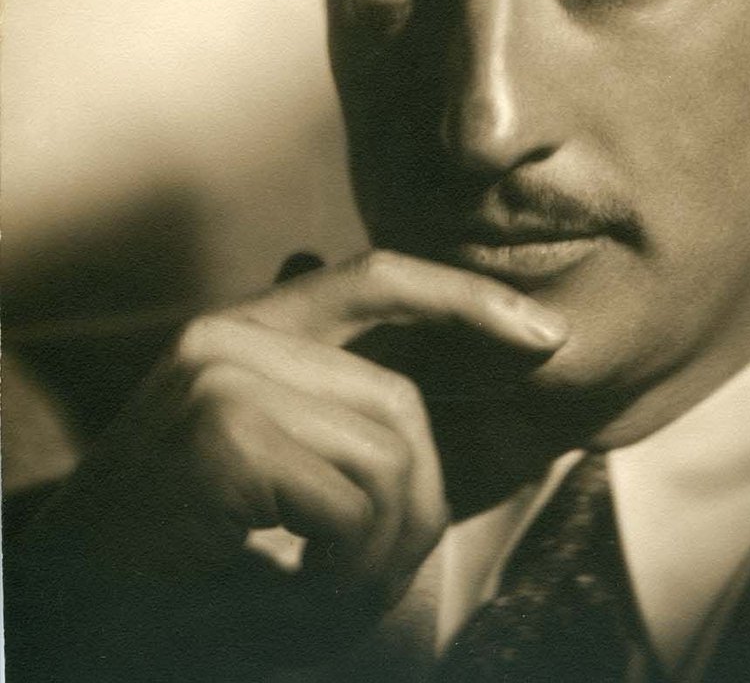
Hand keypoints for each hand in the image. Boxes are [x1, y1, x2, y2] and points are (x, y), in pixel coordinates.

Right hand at [13, 251, 567, 675]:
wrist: (66, 610)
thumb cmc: (176, 558)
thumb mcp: (272, 481)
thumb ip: (341, 428)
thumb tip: (433, 411)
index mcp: (245, 333)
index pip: (377, 280)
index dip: (466, 299)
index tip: (544, 336)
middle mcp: (230, 334)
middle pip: (401, 400)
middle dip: (422, 498)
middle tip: (383, 576)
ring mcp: (225, 374)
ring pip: (388, 457)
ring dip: (383, 553)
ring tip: (332, 596)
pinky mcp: (225, 434)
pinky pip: (352, 505)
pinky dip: (350, 573)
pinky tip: (301, 596)